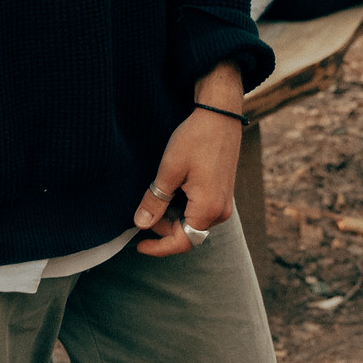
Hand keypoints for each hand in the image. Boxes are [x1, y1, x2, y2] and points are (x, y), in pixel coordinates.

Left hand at [132, 61, 244, 256]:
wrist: (220, 115)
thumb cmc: (195, 139)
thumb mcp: (169, 170)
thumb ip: (155, 201)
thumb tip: (141, 224)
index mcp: (208, 209)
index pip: (182, 241)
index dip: (159, 246)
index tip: (138, 245)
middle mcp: (220, 211)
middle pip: (188, 233)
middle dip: (164, 229)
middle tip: (142, 213)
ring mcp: (224, 202)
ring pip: (194, 222)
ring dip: (173, 217)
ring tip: (154, 200)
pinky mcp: (223, 193)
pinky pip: (201, 211)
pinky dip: (183, 208)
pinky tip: (170, 193)